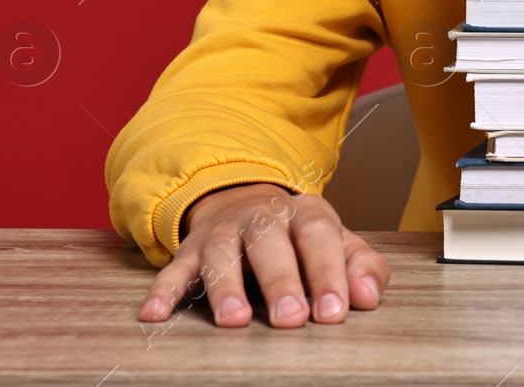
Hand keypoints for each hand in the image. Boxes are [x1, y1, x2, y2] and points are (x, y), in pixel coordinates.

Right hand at [136, 182, 391, 328]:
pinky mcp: (190, 252)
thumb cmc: (299, 237)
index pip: (318, 237)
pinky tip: (155, 314)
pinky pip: (173, 270)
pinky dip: (163, 291)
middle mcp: (262, 218)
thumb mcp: (336, 243)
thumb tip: (368, 297)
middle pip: (269, 243)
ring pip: (221, 255)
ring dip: (226, 288)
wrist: (246, 202)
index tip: (333, 312)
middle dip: (281, 281)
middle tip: (290, 319)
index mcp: (305, 214)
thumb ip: (361, 266)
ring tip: (233, 321)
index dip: (327, 273)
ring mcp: (223, 233)